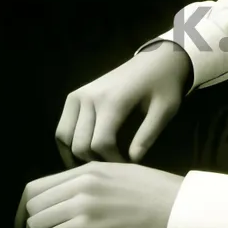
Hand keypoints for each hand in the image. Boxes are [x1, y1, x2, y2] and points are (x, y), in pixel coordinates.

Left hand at [13, 161, 184, 227]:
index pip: (35, 188)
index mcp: (86, 173)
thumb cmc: (155, 192)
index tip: (21, 222)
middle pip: (34, 212)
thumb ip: (87, 179)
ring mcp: (88, 221)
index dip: (23, 208)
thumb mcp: (118, 171)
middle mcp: (82, 194)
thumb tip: (60, 194)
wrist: (182, 214)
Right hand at [55, 42, 190, 167]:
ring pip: (63, 136)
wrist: (155, 59)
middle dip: (96, 161)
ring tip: (96, 164)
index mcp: (112, 101)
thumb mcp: (165, 110)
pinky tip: (83, 154)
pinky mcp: (74, 96)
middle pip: (80, 144)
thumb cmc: (164, 85)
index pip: (100, 144)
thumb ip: (148, 136)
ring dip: (76, 155)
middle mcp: (89, 97)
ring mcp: (78, 95)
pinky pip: (62, 126)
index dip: (113, 162)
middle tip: (113, 168)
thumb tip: (132, 162)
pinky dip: (68, 143)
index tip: (128, 167)